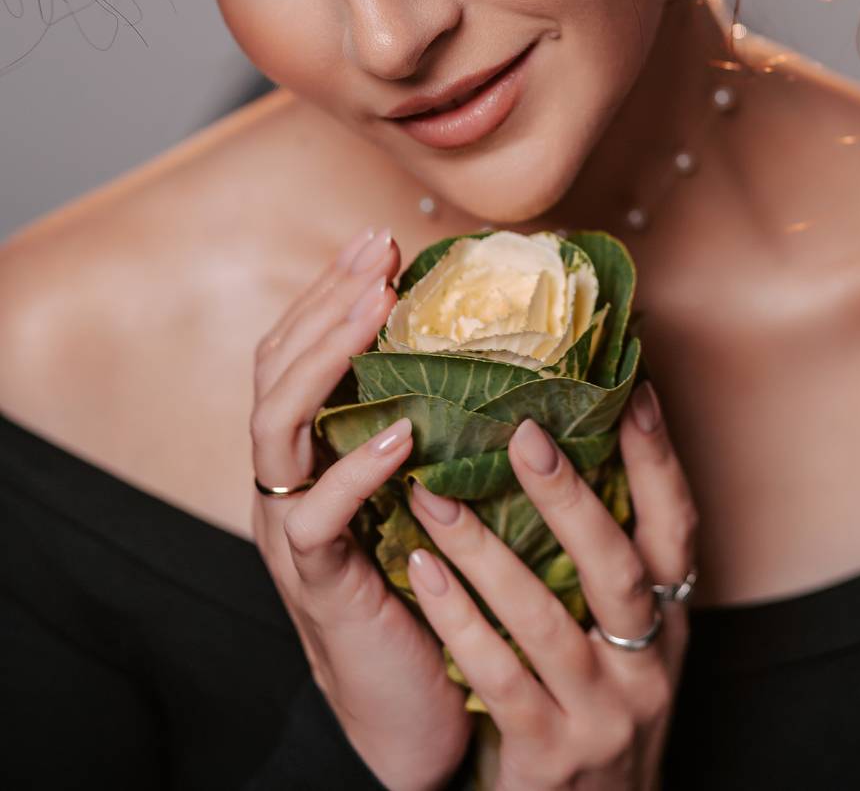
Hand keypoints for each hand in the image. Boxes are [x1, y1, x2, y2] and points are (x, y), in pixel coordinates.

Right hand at [249, 224, 470, 790]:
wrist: (411, 707)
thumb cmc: (428, 584)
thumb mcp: (427, 487)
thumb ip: (435, 419)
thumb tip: (496, 340)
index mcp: (308, 453)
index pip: (295, 352)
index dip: (329, 292)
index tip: (380, 241)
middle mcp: (284, 483)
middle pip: (274, 372)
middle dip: (325, 303)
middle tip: (376, 254)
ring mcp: (291, 531)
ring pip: (276, 429)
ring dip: (325, 358)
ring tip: (375, 308)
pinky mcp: (318, 582)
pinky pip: (318, 517)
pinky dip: (354, 468)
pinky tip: (399, 432)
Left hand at [406, 384, 695, 790]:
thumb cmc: (600, 704)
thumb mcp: (625, 637)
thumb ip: (608, 558)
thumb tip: (573, 437)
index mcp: (670, 621)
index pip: (677, 528)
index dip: (659, 459)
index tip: (632, 388)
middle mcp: (648, 665)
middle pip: (616, 568)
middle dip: (569, 497)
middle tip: (522, 432)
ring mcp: (602, 714)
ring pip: (544, 620)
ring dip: (486, 553)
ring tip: (433, 495)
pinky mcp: (548, 757)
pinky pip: (497, 678)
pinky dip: (457, 620)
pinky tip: (418, 570)